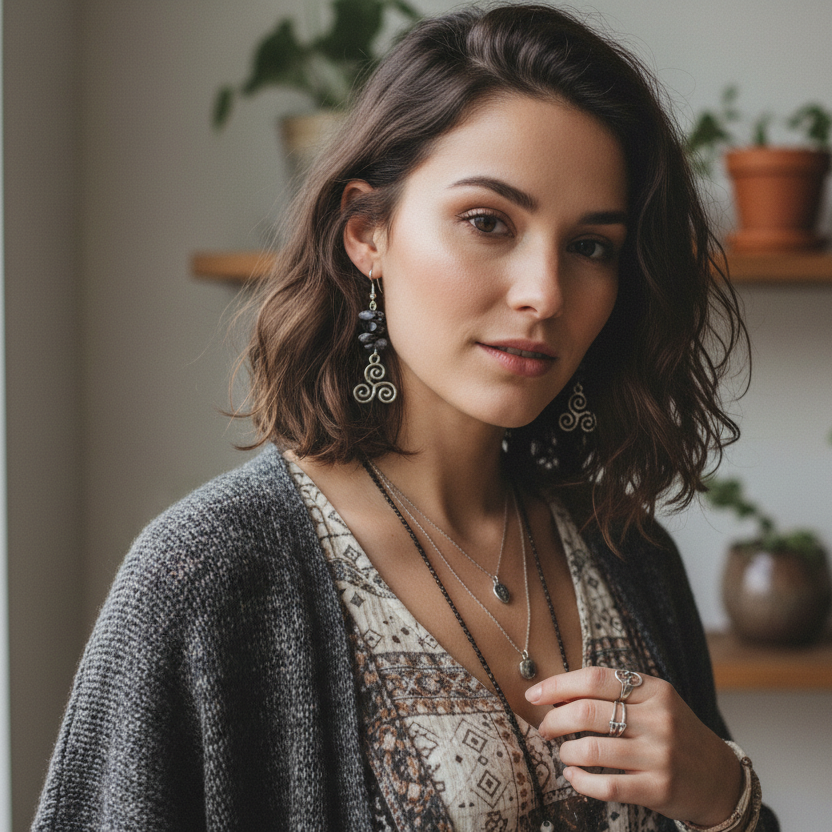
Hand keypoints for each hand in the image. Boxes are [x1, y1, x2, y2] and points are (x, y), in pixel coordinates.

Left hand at [525, 667, 742, 826]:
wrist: (718, 777)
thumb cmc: (672, 734)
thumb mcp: (652, 703)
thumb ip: (613, 694)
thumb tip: (558, 692)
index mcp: (654, 691)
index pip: (595, 679)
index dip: (558, 685)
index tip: (534, 694)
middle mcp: (659, 720)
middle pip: (588, 712)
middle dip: (555, 720)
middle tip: (546, 728)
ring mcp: (660, 756)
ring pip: (592, 750)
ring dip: (567, 752)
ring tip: (564, 753)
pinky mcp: (660, 789)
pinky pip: (607, 786)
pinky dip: (581, 782)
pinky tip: (573, 777)